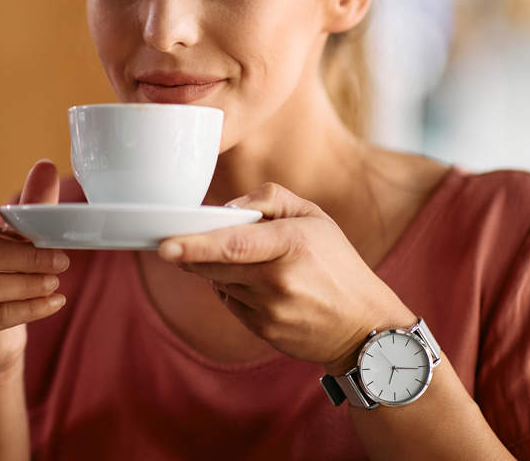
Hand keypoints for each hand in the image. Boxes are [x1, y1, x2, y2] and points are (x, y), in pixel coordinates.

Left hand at [158, 182, 413, 373]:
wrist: (363, 328)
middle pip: (216, 266)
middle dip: (190, 255)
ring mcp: (270, 310)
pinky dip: (231, 289)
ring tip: (242, 260)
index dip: (196, 245)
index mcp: (293, 244)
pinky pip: (230, 303)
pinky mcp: (264, 331)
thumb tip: (228, 207)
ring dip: (215, 270)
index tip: (165, 245)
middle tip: (172, 244)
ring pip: (219, 283)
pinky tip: (254, 283)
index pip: (234, 244)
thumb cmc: (337, 264)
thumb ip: (270, 198)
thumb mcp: (315, 217)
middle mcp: (279, 280)